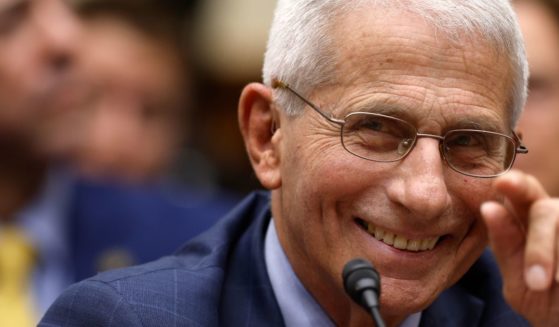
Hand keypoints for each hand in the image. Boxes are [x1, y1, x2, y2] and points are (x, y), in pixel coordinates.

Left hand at [481, 170, 558, 325]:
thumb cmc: (546, 303)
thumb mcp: (520, 283)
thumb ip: (506, 247)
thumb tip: (489, 206)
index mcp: (531, 221)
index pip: (522, 194)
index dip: (515, 185)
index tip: (503, 183)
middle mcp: (558, 217)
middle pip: (545, 210)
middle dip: (540, 248)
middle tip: (536, 283)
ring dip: (551, 257)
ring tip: (557, 286)